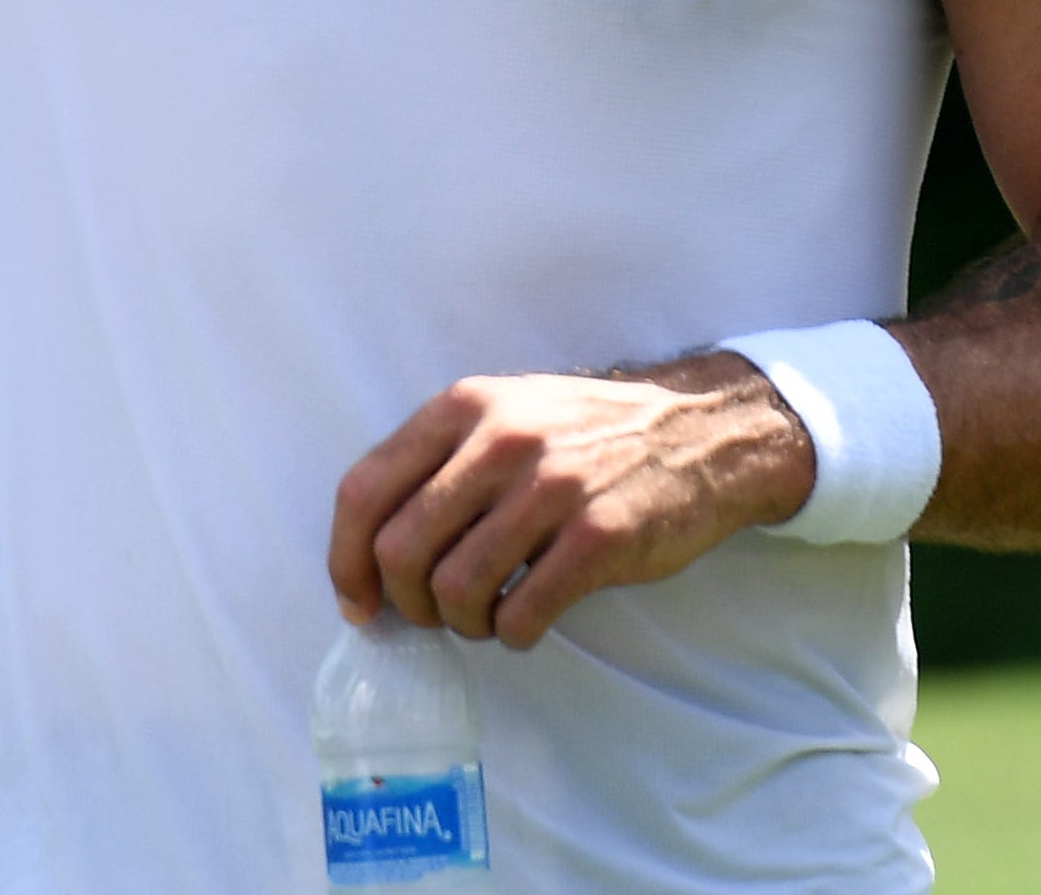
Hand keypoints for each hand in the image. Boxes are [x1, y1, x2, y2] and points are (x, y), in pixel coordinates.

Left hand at [328, 357, 816, 649]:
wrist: (695, 434)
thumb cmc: (582, 434)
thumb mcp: (501, 414)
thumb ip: (439, 464)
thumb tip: (373, 552)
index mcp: (462, 407)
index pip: (364, 489)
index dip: (345, 558)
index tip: (358, 602)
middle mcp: (499, 440)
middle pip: (401, 549)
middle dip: (407, 603)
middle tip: (434, 615)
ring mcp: (551, 488)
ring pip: (456, 588)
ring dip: (463, 623)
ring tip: (487, 616)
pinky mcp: (600, 537)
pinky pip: (523, 613)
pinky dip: (513, 633)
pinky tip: (526, 621)